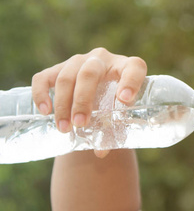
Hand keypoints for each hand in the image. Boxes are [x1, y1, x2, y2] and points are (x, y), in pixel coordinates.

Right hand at [31, 47, 146, 157]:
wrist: (99, 96)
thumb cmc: (116, 107)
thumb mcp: (121, 116)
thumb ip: (115, 132)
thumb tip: (100, 152)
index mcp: (128, 66)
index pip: (134, 68)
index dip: (131, 82)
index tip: (125, 100)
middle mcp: (103, 59)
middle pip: (89, 74)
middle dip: (83, 100)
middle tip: (81, 123)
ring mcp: (79, 61)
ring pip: (66, 77)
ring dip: (63, 104)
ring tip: (65, 128)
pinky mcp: (58, 68)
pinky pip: (44, 77)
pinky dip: (41, 93)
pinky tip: (45, 111)